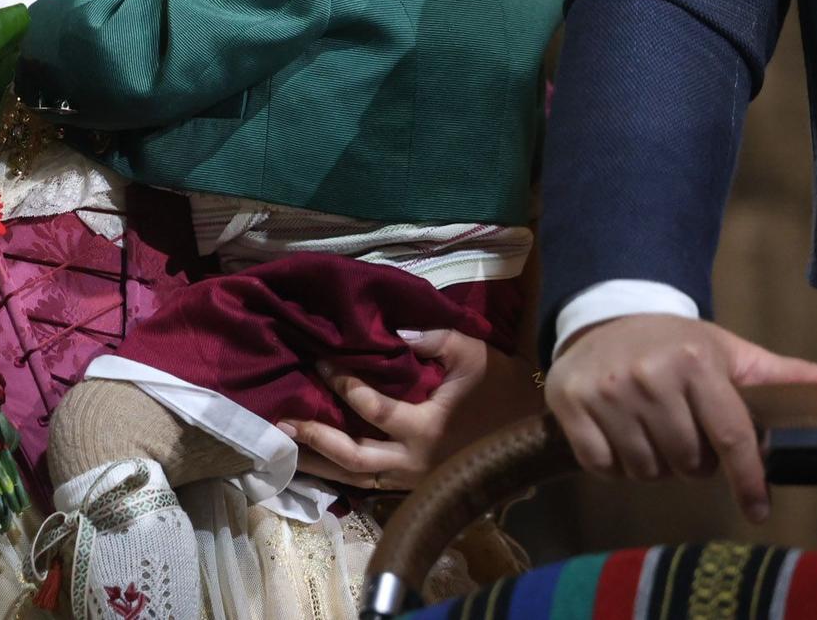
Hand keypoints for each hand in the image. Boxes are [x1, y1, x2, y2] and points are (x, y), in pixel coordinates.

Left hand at [282, 328, 543, 491]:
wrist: (535, 430)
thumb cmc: (503, 387)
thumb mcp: (474, 353)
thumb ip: (433, 338)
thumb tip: (394, 331)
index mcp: (427, 429)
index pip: (372, 408)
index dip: (343, 384)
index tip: (321, 361)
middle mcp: (415, 462)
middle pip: (353, 459)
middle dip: (315, 441)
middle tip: (281, 423)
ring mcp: (415, 480)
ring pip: (357, 480)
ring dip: (320, 464)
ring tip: (284, 448)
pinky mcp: (417, 485)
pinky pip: (371, 483)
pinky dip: (343, 471)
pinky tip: (319, 460)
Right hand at [546, 314, 816, 522]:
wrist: (604, 315)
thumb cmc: (678, 344)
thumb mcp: (733, 353)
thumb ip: (790, 376)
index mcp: (697, 362)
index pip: (731, 438)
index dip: (748, 480)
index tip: (758, 510)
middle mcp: (650, 374)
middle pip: (687, 462)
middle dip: (693, 462)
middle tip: (685, 436)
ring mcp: (606, 390)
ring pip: (646, 470)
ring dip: (654, 465)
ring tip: (652, 433)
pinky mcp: (569, 404)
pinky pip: (602, 467)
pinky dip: (615, 466)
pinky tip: (620, 437)